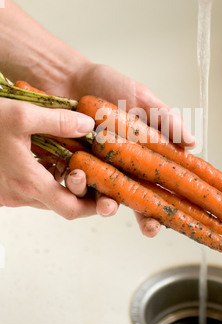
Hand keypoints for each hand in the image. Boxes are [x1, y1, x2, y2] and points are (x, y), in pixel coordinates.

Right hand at [0, 98, 96, 218]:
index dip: (93, 207)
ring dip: (62, 185)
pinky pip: (28, 189)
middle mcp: (17, 195)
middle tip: (97, 178)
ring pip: (44, 196)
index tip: (108, 197)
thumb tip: (88, 126)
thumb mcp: (21, 114)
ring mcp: (6, 194)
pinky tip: (49, 159)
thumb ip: (58, 120)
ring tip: (77, 165)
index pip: (70, 209)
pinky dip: (44, 179)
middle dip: (81, 194)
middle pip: (59, 204)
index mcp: (27, 183)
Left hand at [64, 63, 195, 236]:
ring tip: (107, 200)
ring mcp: (95, 168)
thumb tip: (193, 143)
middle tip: (149, 226)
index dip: (164, 206)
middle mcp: (120, 166)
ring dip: (106, 204)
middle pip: (135, 200)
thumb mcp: (142, 98)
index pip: (158, 185)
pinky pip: (74, 183)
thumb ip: (166, 119)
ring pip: (103, 196)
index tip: (168, 220)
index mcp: (142, 154)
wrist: (70, 76)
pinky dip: (77, 184)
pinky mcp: (70, 164)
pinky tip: (79, 175)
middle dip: (143, 217)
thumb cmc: (109, 85)